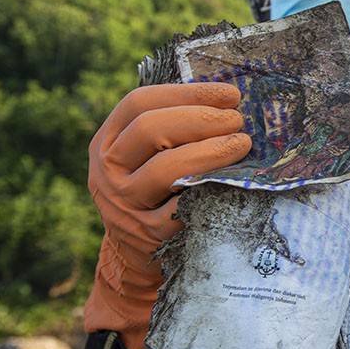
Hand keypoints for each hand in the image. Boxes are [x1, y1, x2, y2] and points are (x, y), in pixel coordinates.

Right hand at [86, 82, 250, 348]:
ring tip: (242, 143)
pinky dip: (210, 189)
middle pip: (151, 129)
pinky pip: (182, 208)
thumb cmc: (155, 191)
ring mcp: (124, 204)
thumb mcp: (147, 156)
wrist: (134, 254)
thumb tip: (226, 98)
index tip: (230, 93)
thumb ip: (172, 128)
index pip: (139, 103)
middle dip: (202, 119)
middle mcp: (107, 170)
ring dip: (211, 152)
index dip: (188, 93)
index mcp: (107, 141)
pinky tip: (235, 180)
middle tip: (238, 119)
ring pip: (166, 168)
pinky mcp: (147, 234)